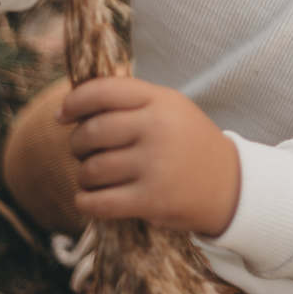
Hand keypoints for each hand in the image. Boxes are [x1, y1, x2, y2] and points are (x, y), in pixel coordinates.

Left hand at [58, 76, 240, 237]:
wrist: (230, 186)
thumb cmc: (189, 143)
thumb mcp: (170, 109)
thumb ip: (129, 103)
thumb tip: (71, 109)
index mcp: (161, 101)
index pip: (103, 91)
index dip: (74, 102)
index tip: (62, 115)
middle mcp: (157, 129)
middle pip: (91, 132)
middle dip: (77, 144)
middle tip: (82, 151)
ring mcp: (154, 165)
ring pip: (91, 169)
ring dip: (83, 175)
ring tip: (94, 176)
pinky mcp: (150, 200)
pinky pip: (97, 202)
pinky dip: (85, 201)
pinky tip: (89, 198)